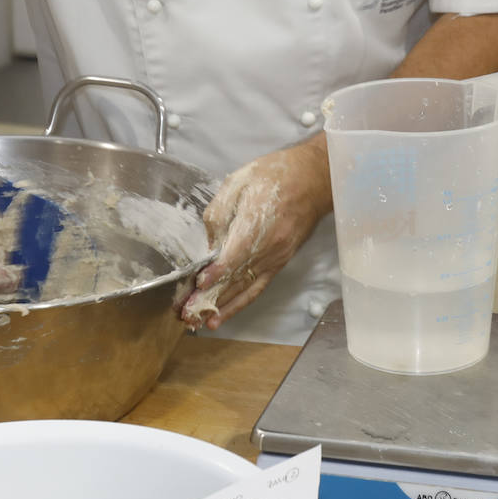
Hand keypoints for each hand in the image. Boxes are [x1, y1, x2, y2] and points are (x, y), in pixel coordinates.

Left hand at [181, 135, 331, 330]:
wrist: (311, 179)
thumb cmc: (273, 175)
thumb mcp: (239, 182)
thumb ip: (219, 213)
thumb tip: (209, 244)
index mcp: (257, 223)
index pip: (234, 255)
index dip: (216, 272)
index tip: (198, 285)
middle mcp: (268, 248)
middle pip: (237, 278)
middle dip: (210, 298)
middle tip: (186, 314)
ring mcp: (276, 258)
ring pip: (245, 288)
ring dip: (221, 307)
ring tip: (199, 323)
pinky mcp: (279, 263)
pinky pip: (257, 287)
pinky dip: (239, 303)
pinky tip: (223, 314)